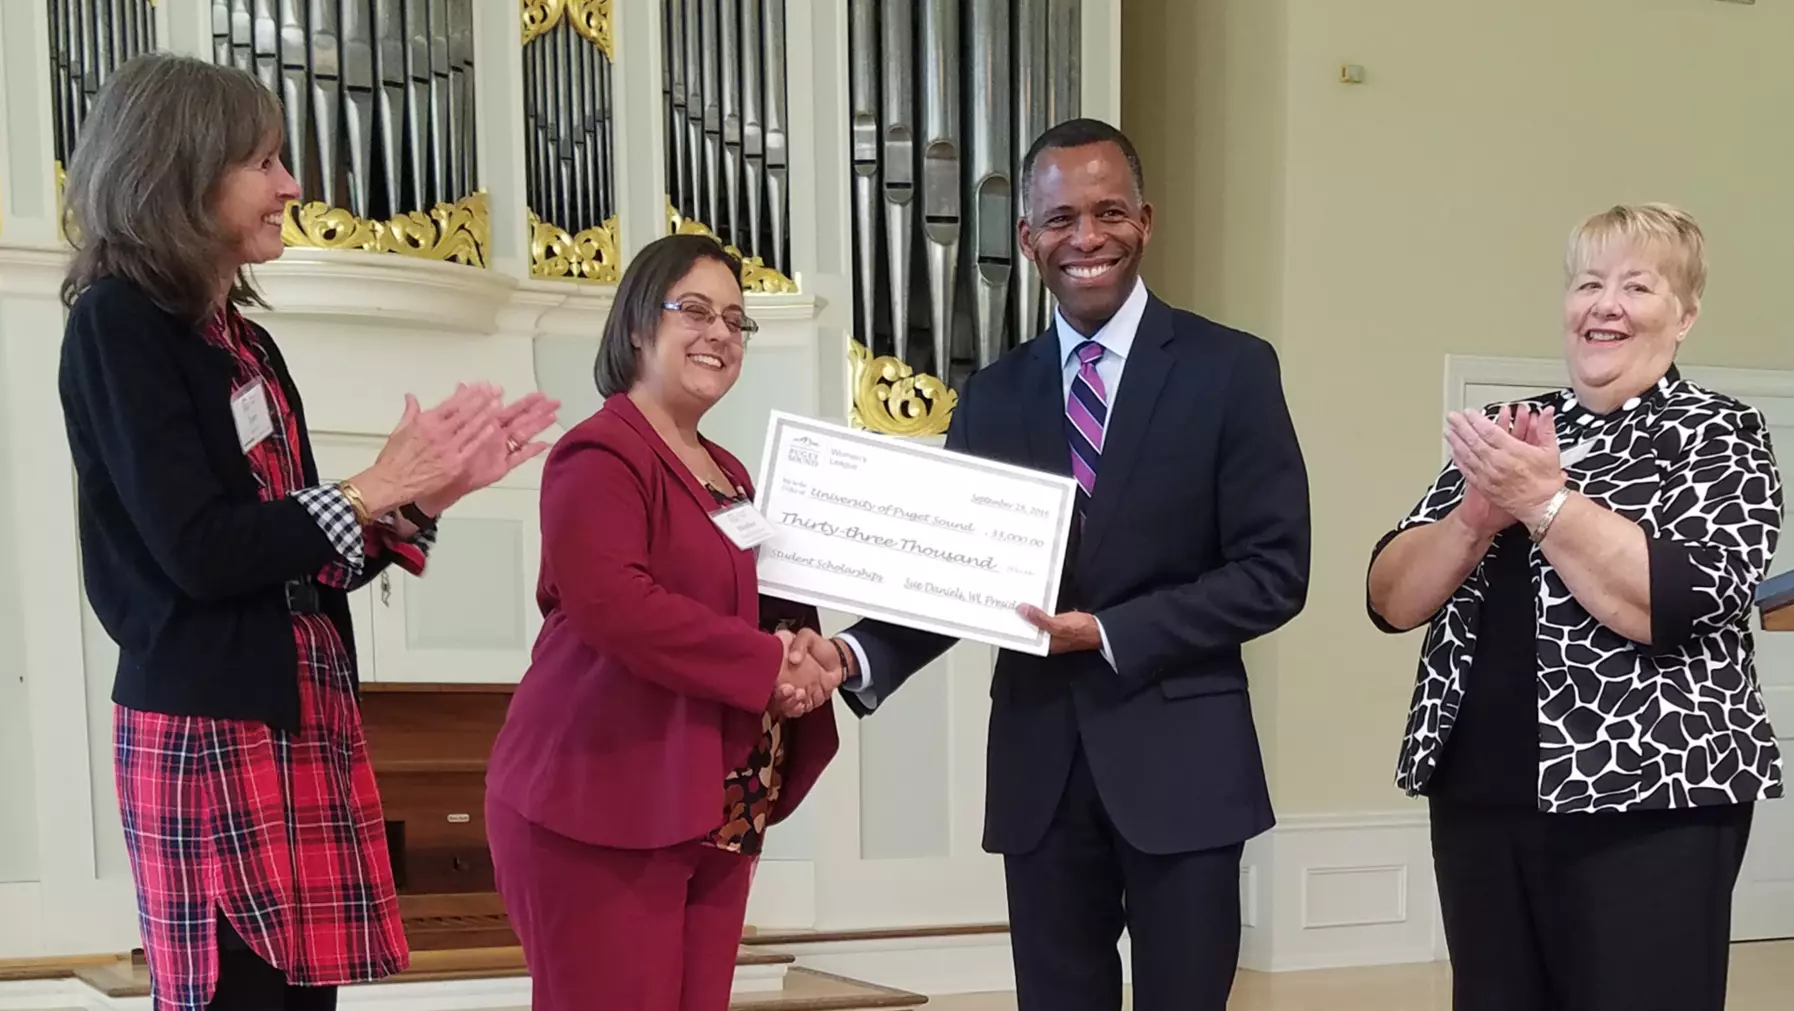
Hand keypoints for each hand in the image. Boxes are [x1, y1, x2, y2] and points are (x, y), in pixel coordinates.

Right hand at [350, 383, 502, 515]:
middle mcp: (438, 432)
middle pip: (465, 412)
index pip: (452, 403)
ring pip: (471, 427)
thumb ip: (410, 412)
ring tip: (498, 403)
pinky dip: (482, 437)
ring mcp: (448, 448)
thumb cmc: (394, 460)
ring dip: (486, 414)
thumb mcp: (399, 430)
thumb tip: (411, 397)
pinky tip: (493, 428)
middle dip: (483, 399)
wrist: (391, 483)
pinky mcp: (454, 464)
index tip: (480, 386)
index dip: (469, 393)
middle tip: (496, 389)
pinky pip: (472, 448)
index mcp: (426, 422)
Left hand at [416, 390, 560, 516]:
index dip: (525, 402)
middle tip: (555, 402)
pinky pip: (518, 458)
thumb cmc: (446, 452)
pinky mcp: (501, 467)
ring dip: (538, 426)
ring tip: (553, 417)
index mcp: (487, 425)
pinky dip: (530, 452)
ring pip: (524, 436)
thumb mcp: (452, 424)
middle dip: (539, 411)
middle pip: (523, 420)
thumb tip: (461, 385)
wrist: (440, 476)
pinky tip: (543, 444)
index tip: (540, 394)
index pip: (511, 410)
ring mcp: (501, 451)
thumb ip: (459, 404)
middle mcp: (497, 436)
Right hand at [771, 629, 841, 717]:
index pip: (764, 676)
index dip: (766, 681)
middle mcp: (780, 680)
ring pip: (782, 705)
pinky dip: (798, 709)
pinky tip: (803, 703)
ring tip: (799, 694)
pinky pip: (796, 710)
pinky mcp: (801, 701)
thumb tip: (794, 658)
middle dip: (778, 695)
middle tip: (788, 689)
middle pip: (771, 694)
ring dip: (788, 704)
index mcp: (776, 664)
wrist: (837, 660)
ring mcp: (790, 692)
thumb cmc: (818, 647)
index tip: (777, 681)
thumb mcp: (808, 637)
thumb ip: (800, 643)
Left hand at [1017, 605, 1102, 653]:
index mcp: (1046, 645)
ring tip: (1022, 602)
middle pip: (1031, 628)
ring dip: (1032, 613)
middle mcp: (1049, 640)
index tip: (1009, 614)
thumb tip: (1022, 610)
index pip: (1026, 637)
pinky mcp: (1061, 624)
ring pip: (1038, 622)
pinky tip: (1038, 603)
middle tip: (1013, 605)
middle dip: (1023, 618)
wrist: (1100, 629)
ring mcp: (1055, 632)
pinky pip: (1047, 617)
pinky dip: (1042, 611)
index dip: (1017, 626)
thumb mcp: (1057, 625)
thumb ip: (1039, 618)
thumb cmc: (1081, 630)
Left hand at [1445, 403, 1564, 528]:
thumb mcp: (1551, 451)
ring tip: (1449, 431)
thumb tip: (1547, 412)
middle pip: (1474, 441)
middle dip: (1461, 427)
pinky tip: (1453, 452)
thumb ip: (1546, 428)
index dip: (1477, 420)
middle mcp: (1498, 462)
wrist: (1543, 506)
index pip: (1489, 431)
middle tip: (1453, 417)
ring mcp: (1489, 475)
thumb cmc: (1547, 481)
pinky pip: (1467, 471)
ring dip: (1456, 441)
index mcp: (1513, 451)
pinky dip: (1459, 459)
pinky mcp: (1485, 487)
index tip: (1469, 413)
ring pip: (1468, 455)